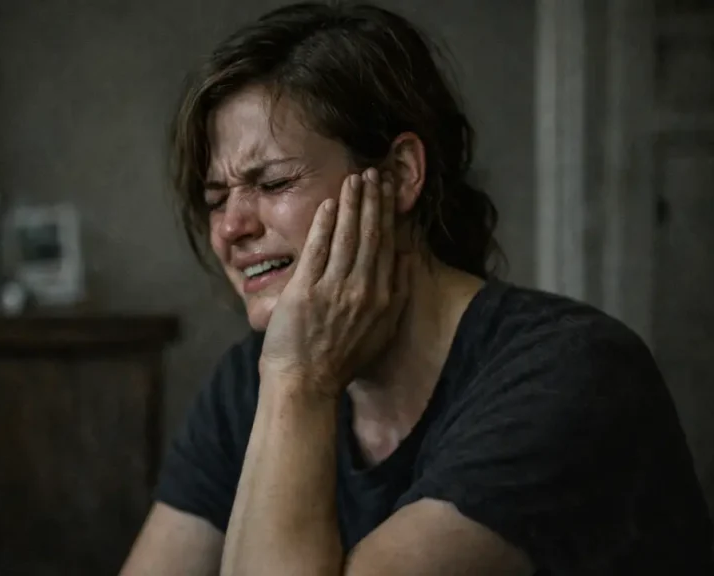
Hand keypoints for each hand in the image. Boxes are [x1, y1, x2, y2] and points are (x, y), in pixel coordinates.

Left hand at [259, 167, 410, 396]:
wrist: (306, 383)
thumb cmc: (340, 359)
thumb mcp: (381, 329)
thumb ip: (397, 292)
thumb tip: (408, 257)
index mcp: (384, 298)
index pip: (389, 245)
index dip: (388, 213)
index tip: (388, 189)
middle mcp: (364, 291)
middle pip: (371, 235)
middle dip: (373, 200)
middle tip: (374, 171)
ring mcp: (335, 291)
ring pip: (348, 237)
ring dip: (352, 205)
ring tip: (355, 179)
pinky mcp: (306, 292)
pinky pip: (318, 251)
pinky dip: (325, 225)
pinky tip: (329, 204)